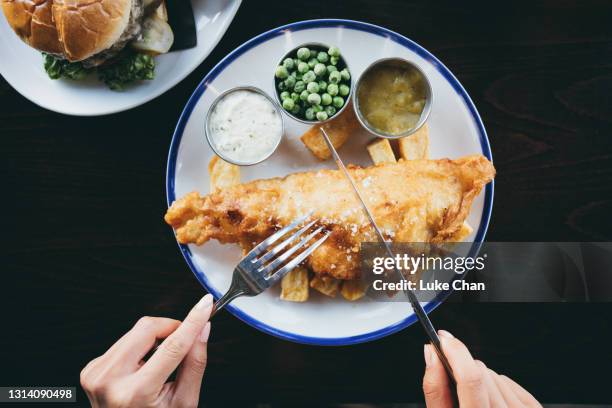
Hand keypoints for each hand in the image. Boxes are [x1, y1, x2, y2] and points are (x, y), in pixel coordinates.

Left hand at [80, 294, 213, 407]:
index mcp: (136, 393)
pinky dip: (139, 347)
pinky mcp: (91, 368)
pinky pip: (123, 341)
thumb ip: (195, 363)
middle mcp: (111, 381)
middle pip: (148, 328)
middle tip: (184, 339)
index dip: (192, 322)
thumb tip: (202, 329)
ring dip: (155, 339)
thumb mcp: (184, 402)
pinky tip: (142, 368)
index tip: (205, 305)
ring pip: (135, 331)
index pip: (172, 346)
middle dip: (171, 327)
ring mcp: (97, 374)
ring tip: (159, 364)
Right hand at [423, 330, 540, 407]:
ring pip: (493, 373)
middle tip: (454, 386)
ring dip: (480, 380)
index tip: (442, 339)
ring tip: (474, 403)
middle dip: (462, 369)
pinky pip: (508, 381)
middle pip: (480, 371)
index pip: (471, 378)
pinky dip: (495, 386)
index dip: (455, 351)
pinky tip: (489, 404)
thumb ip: (435, 389)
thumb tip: (431, 354)